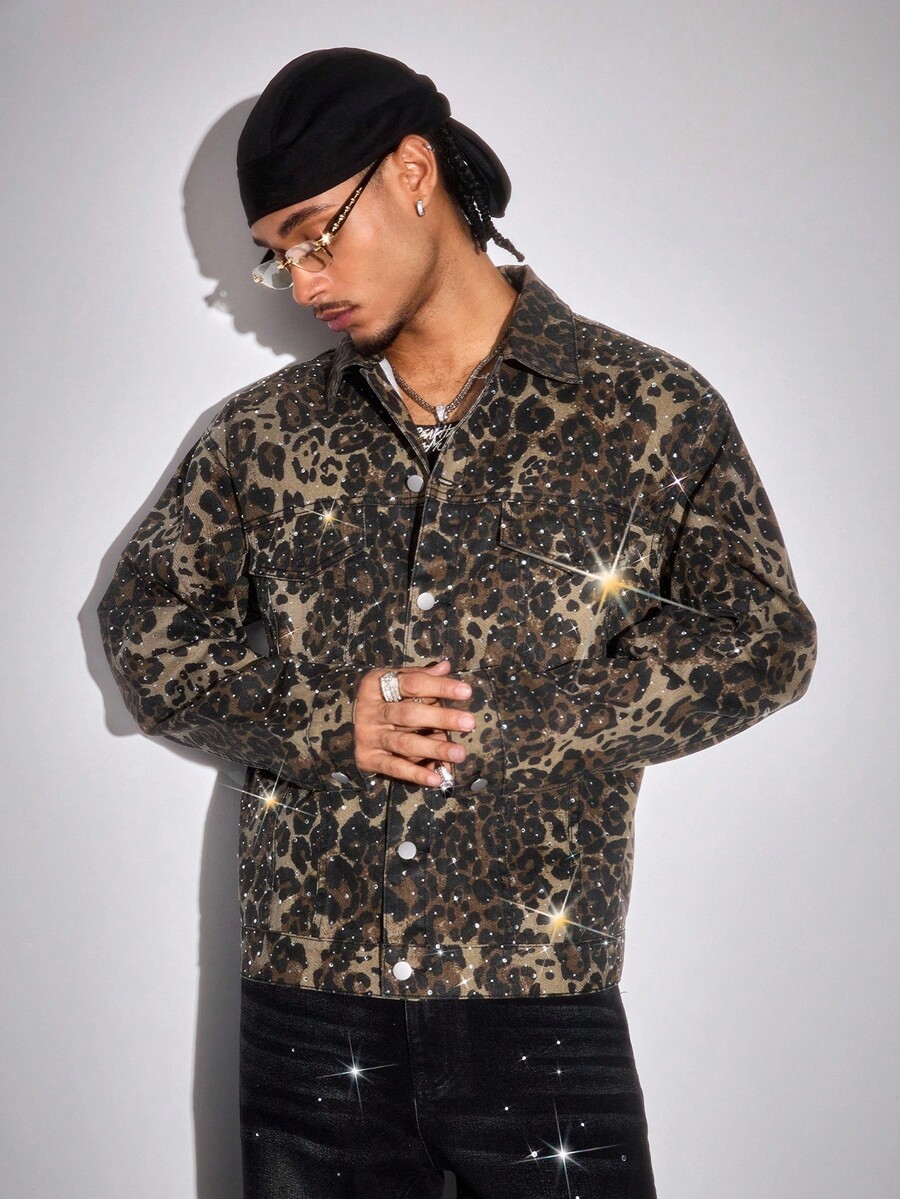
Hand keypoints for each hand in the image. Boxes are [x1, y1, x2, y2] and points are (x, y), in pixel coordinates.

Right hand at [353, 659, 474, 786]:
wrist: (336, 724)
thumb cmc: (378, 700)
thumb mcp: (392, 681)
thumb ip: (419, 677)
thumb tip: (446, 667)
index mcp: (376, 685)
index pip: (412, 683)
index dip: (440, 687)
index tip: (466, 692)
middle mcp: (371, 710)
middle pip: (409, 714)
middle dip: (441, 718)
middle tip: (469, 722)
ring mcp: (369, 736)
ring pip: (405, 743)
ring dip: (434, 748)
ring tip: (460, 753)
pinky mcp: (368, 759)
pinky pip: (395, 768)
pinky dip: (415, 774)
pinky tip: (436, 778)